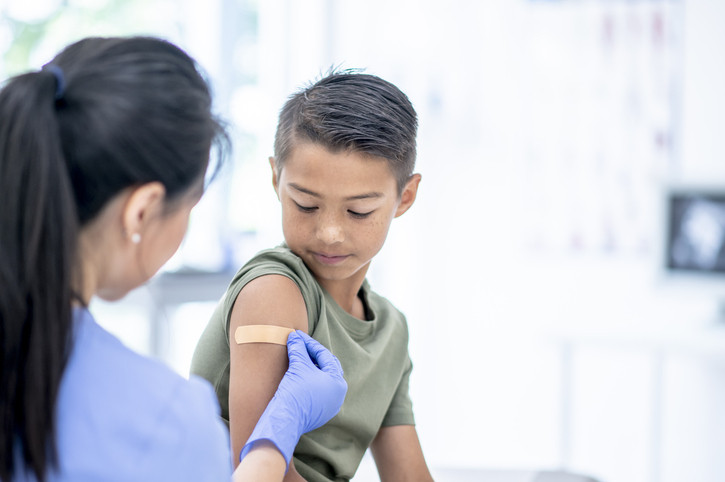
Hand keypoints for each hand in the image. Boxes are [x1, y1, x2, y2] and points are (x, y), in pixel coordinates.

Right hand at [239, 331, 346, 467]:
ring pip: (321, 380)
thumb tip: (294, 336)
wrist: (285, 419)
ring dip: (311, 368)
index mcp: (338, 382)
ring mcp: (329, 405)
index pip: (324, 356)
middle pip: (326, 367)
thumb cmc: (295, 392)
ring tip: (298, 358)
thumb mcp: (298, 366)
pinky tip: (298, 376)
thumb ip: (299, 349)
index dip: (309, 344)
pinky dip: (308, 381)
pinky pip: (316, 392)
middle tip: (300, 345)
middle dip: (313, 355)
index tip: (297, 336)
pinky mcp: (319, 413)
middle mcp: (338, 394)